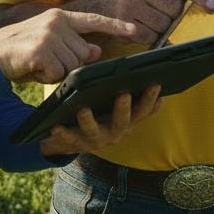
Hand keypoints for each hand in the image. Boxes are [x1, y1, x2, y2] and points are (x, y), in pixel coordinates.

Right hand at [0, 8, 149, 83]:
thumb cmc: (22, 52)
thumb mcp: (50, 43)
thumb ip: (74, 44)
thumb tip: (96, 51)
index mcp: (61, 16)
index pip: (95, 20)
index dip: (118, 27)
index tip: (138, 32)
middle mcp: (57, 21)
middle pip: (85, 53)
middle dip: (70, 64)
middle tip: (47, 62)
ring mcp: (49, 34)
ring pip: (73, 66)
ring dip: (57, 72)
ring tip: (38, 65)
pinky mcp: (41, 50)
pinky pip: (58, 73)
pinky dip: (47, 77)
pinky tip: (33, 70)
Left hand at [38, 85, 162, 156]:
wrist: (72, 139)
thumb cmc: (98, 113)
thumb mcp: (114, 106)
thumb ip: (126, 92)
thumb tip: (136, 69)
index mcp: (127, 122)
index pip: (143, 111)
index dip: (151, 100)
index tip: (156, 84)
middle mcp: (115, 133)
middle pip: (123, 122)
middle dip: (124, 108)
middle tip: (124, 94)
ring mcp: (96, 140)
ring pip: (94, 131)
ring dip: (89, 121)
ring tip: (83, 109)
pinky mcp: (76, 144)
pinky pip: (69, 139)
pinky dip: (63, 132)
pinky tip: (56, 125)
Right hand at [86, 0, 213, 38]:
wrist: (104, 4)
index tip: (213, 6)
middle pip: (174, 8)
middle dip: (171, 14)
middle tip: (157, 9)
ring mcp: (130, 3)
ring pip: (163, 24)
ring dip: (160, 26)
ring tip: (147, 18)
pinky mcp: (123, 22)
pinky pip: (150, 36)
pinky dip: (149, 36)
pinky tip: (140, 27)